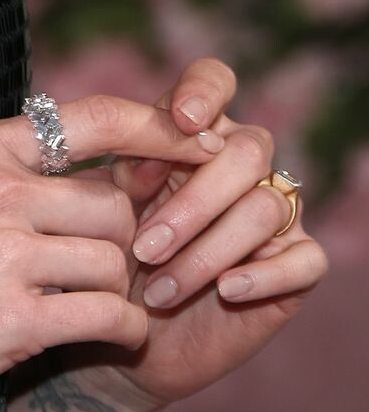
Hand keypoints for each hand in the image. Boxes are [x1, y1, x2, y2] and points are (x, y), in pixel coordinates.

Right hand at [0, 91, 220, 411]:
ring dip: (121, 290)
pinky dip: (123, 331)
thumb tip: (72, 156)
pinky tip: (109, 338)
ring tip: (98, 308)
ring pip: (117, 261)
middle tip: (112, 269)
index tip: (197, 144)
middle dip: (127, 241)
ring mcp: (5, 254)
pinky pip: (110, 317)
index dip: (159, 129)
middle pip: (117, 204)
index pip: (95, 118)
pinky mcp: (13, 322)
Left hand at [50, 56, 329, 411]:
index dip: (204, 91)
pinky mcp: (295, 265)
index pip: (214, 81)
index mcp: (194, 131)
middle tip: (142, 247)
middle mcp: (242, 163)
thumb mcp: (106, 205)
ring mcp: (275, 212)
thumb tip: (149, 154)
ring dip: (207, 250)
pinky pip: (306, 259)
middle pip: (247, 151)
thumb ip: (125, 168)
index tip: (181, 117)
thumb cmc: (113, 252)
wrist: (126, 329)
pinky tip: (225, 289)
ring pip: (265, 208)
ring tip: (159, 288)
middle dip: (191, 202)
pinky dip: (264, 275)